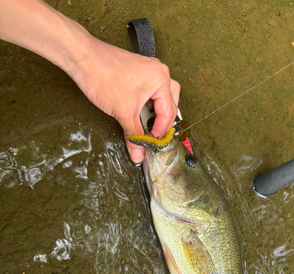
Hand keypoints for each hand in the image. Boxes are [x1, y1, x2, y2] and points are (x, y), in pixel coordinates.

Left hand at [0, 0, 179, 163]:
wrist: (82, 58)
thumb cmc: (103, 77)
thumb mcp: (123, 113)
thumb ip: (134, 136)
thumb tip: (138, 155)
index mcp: (161, 80)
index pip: (168, 113)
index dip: (160, 131)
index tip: (152, 143)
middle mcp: (159, 72)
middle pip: (170, 103)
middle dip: (163, 122)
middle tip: (153, 136)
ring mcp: (149, 69)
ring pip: (162, 96)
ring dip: (157, 112)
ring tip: (148, 125)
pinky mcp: (138, 70)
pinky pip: (151, 89)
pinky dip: (148, 103)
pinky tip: (139, 112)